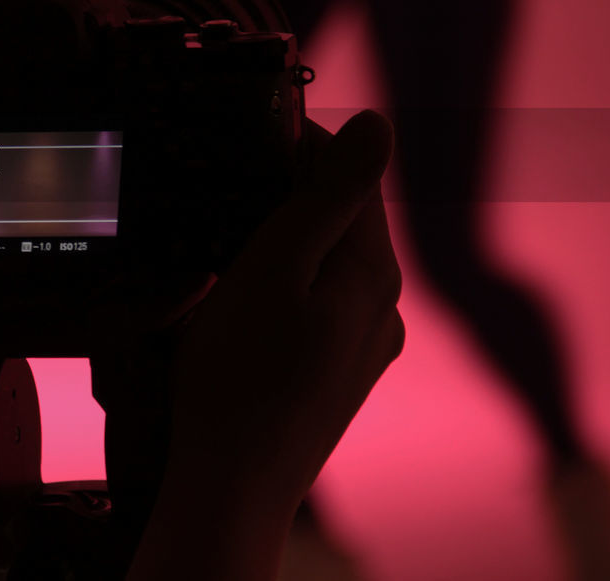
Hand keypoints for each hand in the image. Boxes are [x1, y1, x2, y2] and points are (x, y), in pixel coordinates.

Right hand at [129, 110, 403, 579]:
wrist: (232, 487)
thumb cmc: (239, 378)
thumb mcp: (274, 269)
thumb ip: (327, 195)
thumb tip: (377, 122)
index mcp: (372, 273)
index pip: (350, 173)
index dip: (297, 143)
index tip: (246, 135)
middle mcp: (383, 307)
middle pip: (342, 218)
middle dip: (291, 191)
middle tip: (226, 185)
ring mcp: (365, 346)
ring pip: (328, 262)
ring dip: (287, 239)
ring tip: (229, 241)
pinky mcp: (338, 374)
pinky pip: (319, 302)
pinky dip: (286, 283)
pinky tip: (247, 299)